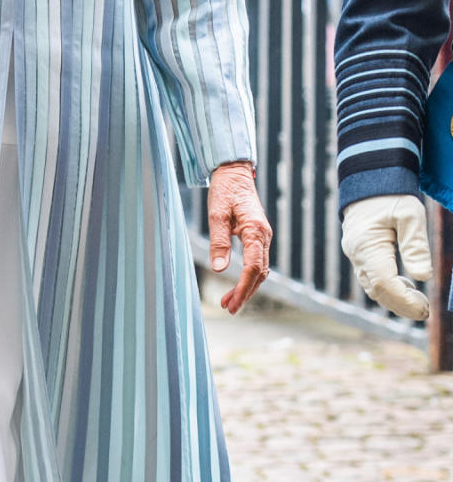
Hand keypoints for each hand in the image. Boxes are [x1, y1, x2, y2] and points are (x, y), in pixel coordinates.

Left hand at [208, 161, 271, 312]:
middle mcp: (264, 236)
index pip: (253, 267)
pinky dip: (249, 277)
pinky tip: (238, 285)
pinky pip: (258, 261)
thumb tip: (220, 269)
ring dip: (247, 287)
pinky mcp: (258, 236)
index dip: (243, 288)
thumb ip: (218, 242)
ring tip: (229, 302)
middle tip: (228, 308)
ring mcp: (263, 237)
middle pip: (259, 273)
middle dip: (245, 293)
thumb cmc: (225, 191)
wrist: (235, 174)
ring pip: (260, 269)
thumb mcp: (216, 214)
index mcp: (256, 230)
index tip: (232, 303)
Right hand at [341, 194, 431, 319]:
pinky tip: (407, 286)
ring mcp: (356, 255)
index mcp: (367, 245)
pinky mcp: (360, 254)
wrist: (370, 178)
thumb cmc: (392, 194)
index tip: (425, 308)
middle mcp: (357, 254)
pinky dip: (389, 288)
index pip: (384, 282)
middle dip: (401, 305)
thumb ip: (416, 245)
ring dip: (395, 299)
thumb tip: (424, 276)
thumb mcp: (410, 214)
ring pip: (373, 288)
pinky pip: (372, 279)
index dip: (404, 299)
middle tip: (426, 310)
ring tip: (420, 302)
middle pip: (376, 291)